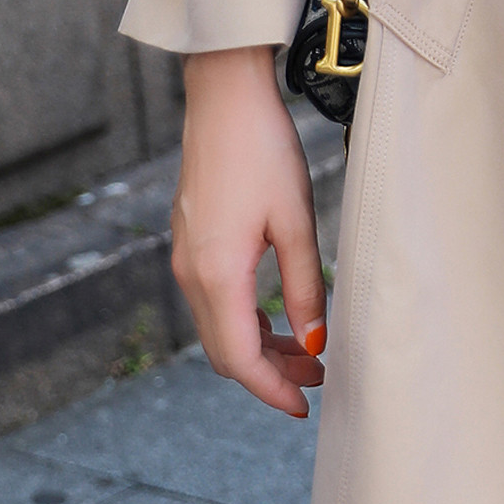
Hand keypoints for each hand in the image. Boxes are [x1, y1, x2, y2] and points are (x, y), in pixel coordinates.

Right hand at [172, 47, 327, 414]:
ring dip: (259, 346)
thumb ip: (305, 287)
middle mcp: (190, 272)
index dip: (271, 390)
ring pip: (218, 327)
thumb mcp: (296, 221)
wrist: (223, 96)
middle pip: (225, 351)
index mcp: (216, 274)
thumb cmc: (264, 150)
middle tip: (318, 378)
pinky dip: (244, 319)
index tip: (305, 407)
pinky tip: (277, 316)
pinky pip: (212, 300)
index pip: (239, 359)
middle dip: (269, 373)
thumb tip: (314, 343)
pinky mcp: (189, 240)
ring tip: (307, 349)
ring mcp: (184, 256)